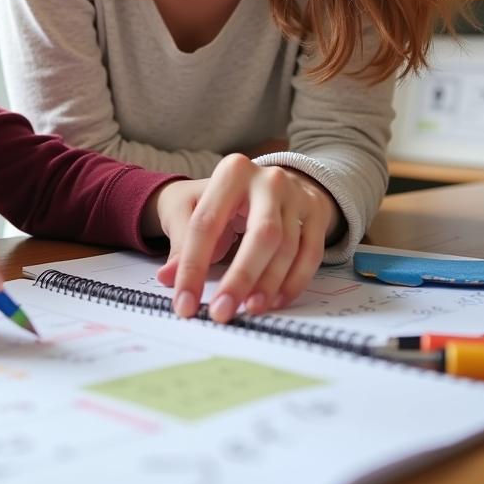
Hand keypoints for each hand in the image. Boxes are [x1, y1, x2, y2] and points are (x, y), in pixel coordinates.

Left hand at [150, 154, 339, 322]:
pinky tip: (274, 301)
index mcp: (231, 172)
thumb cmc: (221, 199)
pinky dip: (293, 282)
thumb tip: (167, 277)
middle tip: (221, 312)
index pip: (207, 224)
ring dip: (268, 284)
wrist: (261, 180)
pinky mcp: (316, 211)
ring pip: (287, 247)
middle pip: (261, 234)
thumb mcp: (193, 209)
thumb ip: (182, 243)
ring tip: (249, 309)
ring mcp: (297, 194)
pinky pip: (311, 253)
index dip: (193, 267)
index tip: (184, 303)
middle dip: (241, 278)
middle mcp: (268, 179)